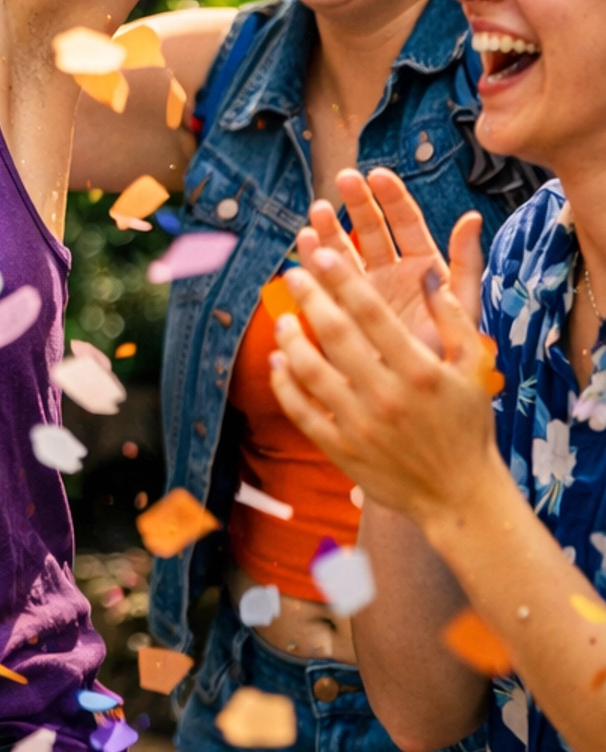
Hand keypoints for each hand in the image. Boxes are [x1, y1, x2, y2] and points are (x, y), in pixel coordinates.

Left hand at [270, 218, 498, 527]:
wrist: (458, 496)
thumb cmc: (467, 426)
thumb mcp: (473, 369)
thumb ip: (454, 318)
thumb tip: (429, 273)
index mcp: (420, 372)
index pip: (372, 314)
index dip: (343, 279)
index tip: (322, 255)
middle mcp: (387, 396)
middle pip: (335, 335)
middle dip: (309, 298)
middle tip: (292, 273)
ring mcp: (361, 425)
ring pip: (310, 372)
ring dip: (291, 339)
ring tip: (283, 317)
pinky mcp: (342, 450)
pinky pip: (302, 411)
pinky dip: (284, 384)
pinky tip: (278, 361)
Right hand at [299, 169, 484, 355]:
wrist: (422, 407)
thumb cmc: (447, 359)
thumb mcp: (464, 310)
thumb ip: (466, 264)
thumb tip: (472, 217)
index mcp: (423, 268)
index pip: (407, 223)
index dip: (392, 197)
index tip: (376, 176)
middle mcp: (393, 274)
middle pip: (373, 229)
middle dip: (357, 203)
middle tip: (343, 181)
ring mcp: (366, 292)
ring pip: (345, 250)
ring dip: (331, 229)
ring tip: (317, 214)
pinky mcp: (344, 311)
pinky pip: (327, 280)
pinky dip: (315, 261)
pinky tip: (304, 245)